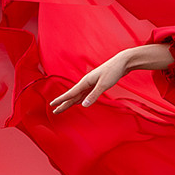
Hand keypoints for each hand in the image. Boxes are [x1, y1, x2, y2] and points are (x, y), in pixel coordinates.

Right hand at [48, 43, 171, 112]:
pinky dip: (80, 99)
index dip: (61, 100)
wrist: (122, 62)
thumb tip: (83, 105)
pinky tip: (78, 102)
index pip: (70, 93)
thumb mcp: (104, 85)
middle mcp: (86, 82)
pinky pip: (85, 94)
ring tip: (62, 108)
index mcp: (85, 81)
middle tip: (55, 111)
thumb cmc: (113, 72)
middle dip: (63, 104)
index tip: (52, 105)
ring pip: (78, 95)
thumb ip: (94, 96)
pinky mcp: (97, 84)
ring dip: (70, 102)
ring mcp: (91, 84)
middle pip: (72, 96)